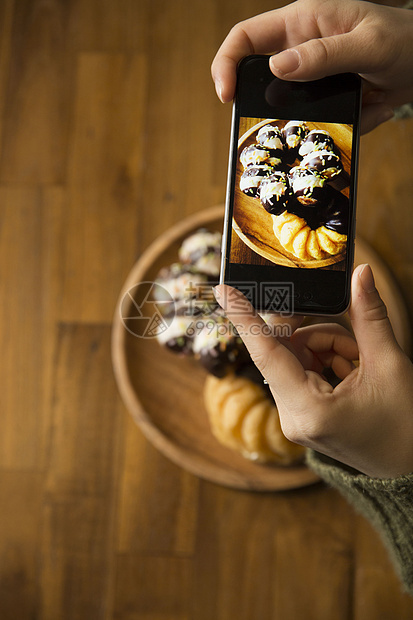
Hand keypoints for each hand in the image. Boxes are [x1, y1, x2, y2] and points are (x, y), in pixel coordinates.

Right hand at [211, 0, 412, 133]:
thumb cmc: (405, 39)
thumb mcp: (368, 45)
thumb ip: (325, 55)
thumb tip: (277, 68)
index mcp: (302, 23)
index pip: (246, 38)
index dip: (227, 63)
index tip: (227, 95)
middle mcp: (301, 51)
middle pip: (259, 78)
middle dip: (263, 105)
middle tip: (276, 125)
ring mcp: (313, 78)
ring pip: (288, 107)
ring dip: (306, 121)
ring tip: (342, 115)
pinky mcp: (327, 99)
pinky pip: (317, 120)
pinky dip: (338, 125)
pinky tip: (369, 109)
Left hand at [213, 264, 412, 477]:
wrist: (410, 468)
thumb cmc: (404, 426)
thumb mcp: (389, 366)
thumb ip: (369, 316)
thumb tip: (362, 274)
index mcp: (309, 410)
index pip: (265, 353)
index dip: (243, 317)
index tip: (223, 290)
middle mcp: (293, 417)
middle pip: (285, 350)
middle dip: (316, 333)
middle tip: (346, 328)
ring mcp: (294, 418)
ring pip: (295, 357)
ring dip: (326, 346)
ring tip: (360, 360)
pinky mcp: (301, 414)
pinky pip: (302, 371)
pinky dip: (326, 359)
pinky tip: (352, 369)